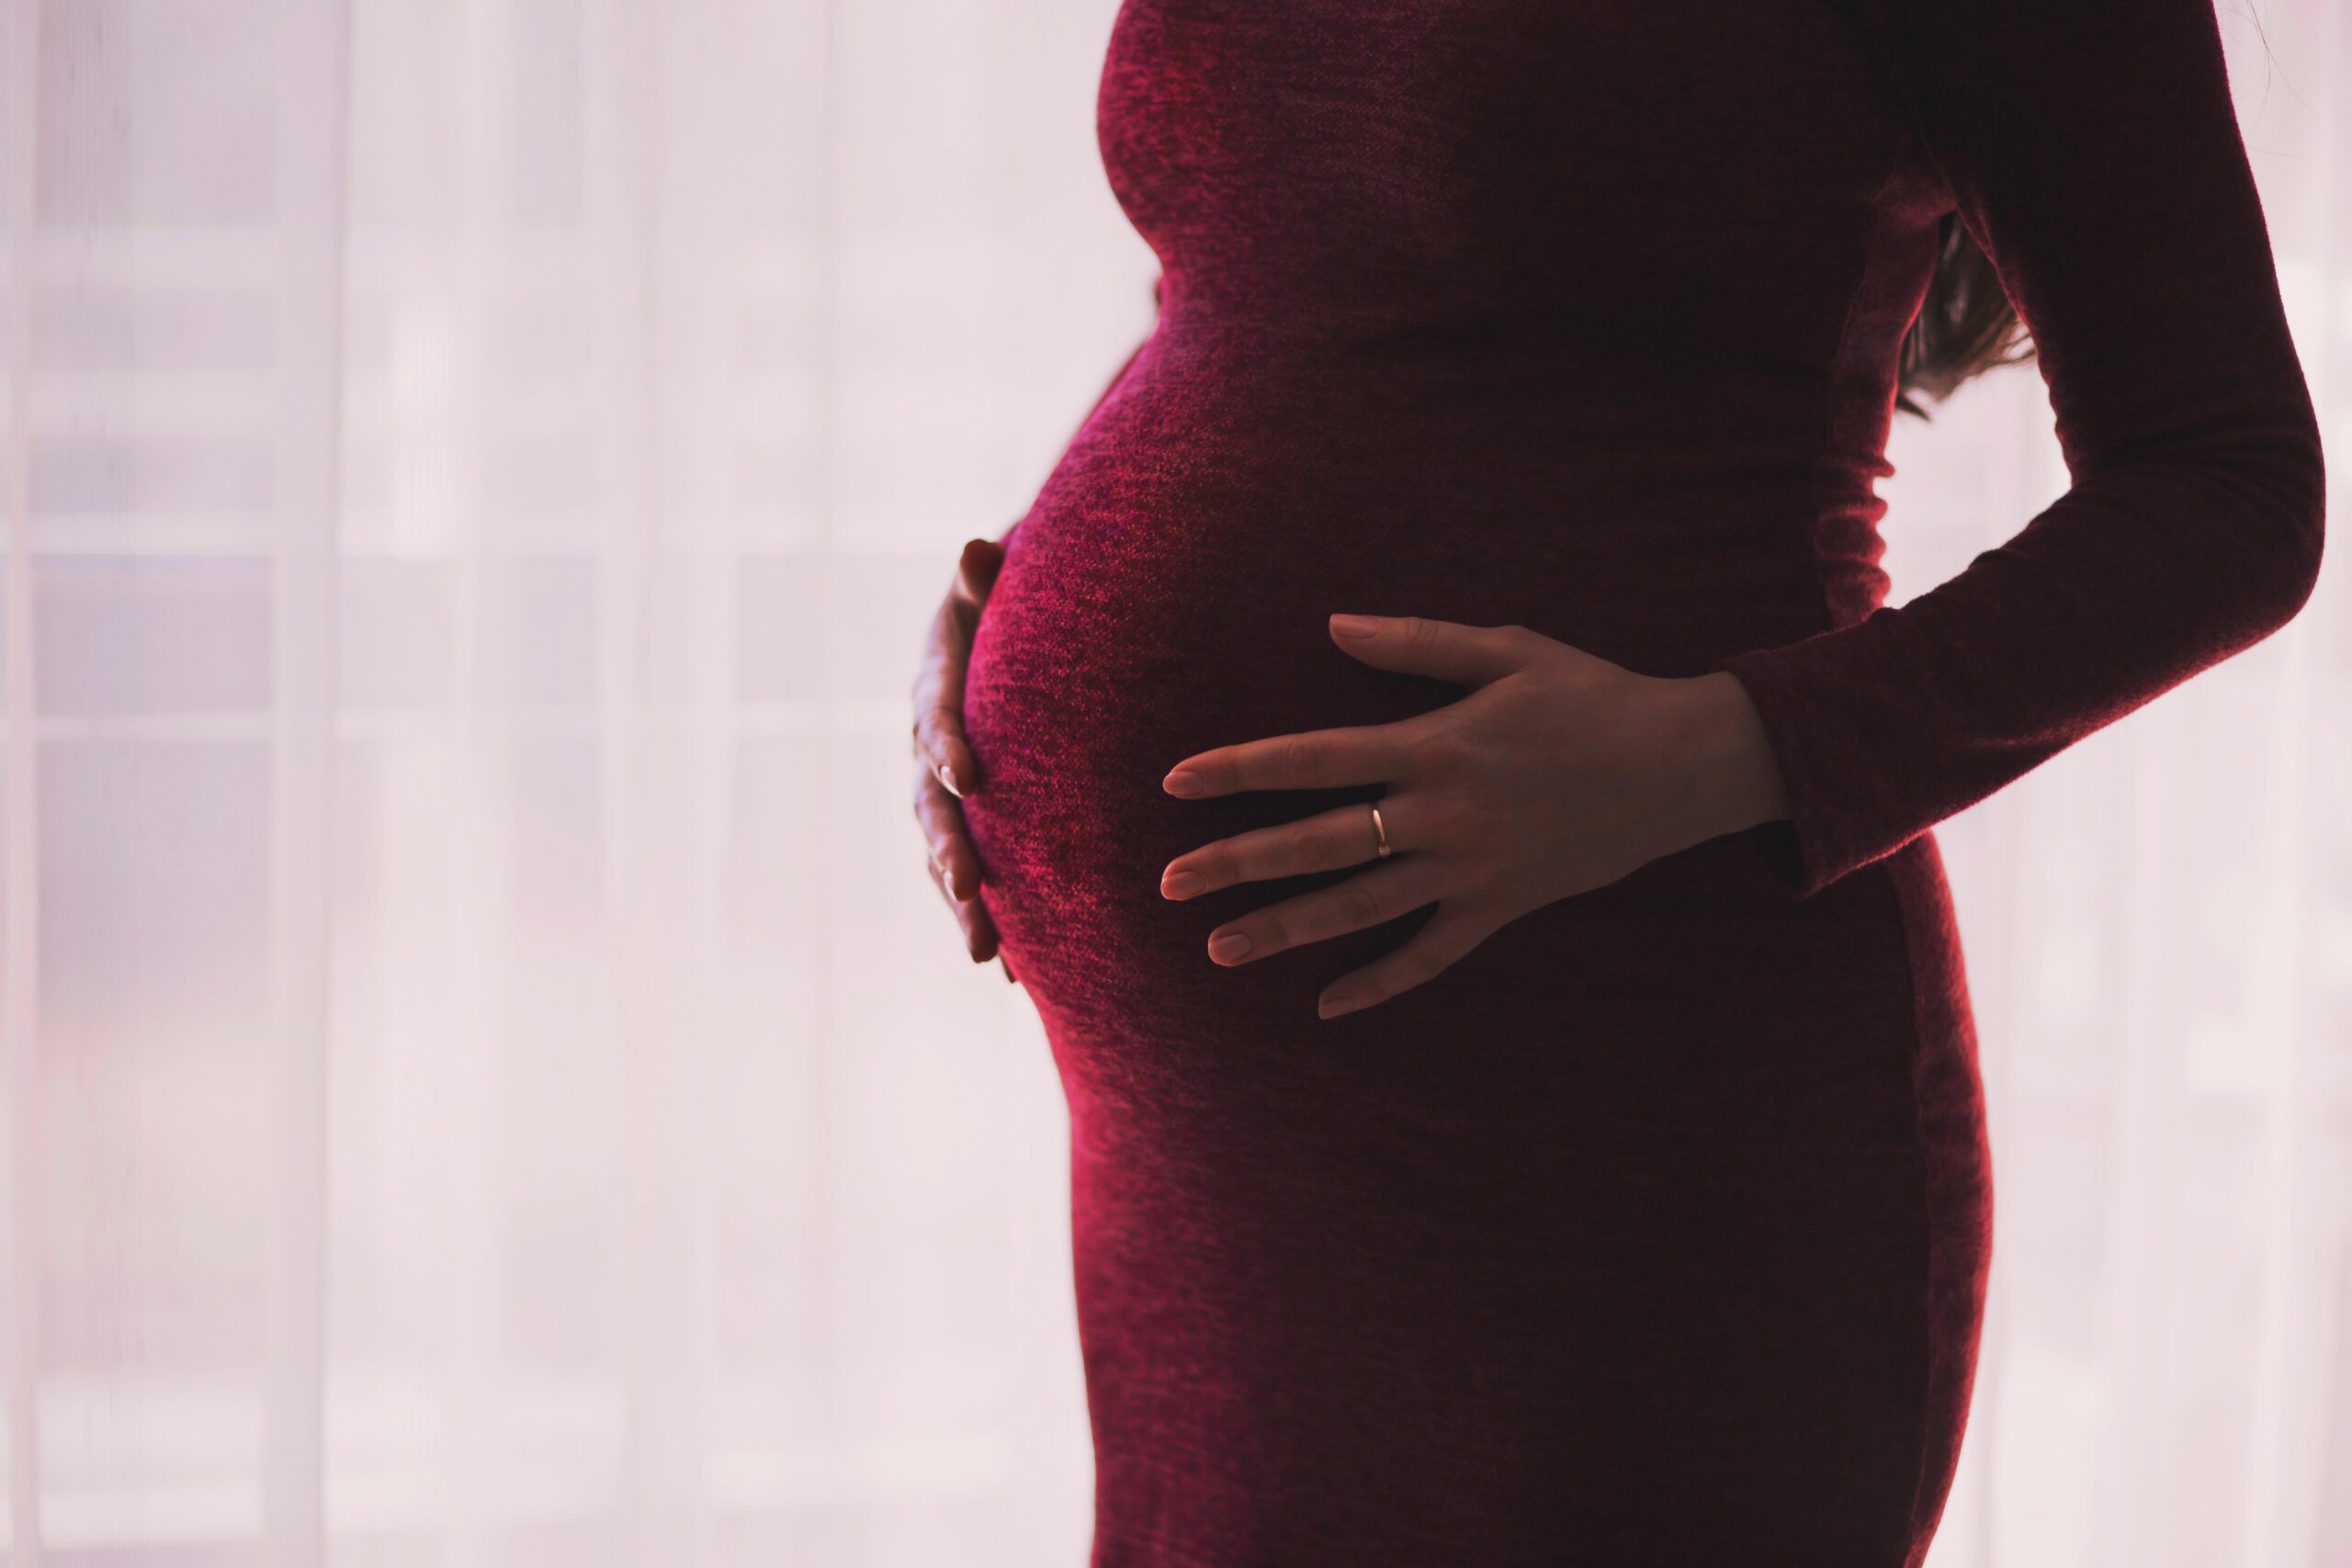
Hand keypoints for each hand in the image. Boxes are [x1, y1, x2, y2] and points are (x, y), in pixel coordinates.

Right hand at [911, 536, 1018, 982]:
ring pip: (944, 854)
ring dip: (963, 905)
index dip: (944, 744)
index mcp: (935, 685)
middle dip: (949, 850)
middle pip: (930, 805)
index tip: (967, 776)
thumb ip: (987, 576)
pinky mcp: (972, 822)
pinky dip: (993, 920)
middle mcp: (929, 747)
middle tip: (969, 890)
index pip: (934, 715)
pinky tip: (1017, 974)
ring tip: (987, 954)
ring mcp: (945, 792)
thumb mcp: (999, 580)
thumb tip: (976, 547)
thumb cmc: (1012, 601)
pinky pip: (975, 877)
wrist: (1014, 632)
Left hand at [1158, 613, 1790, 1018]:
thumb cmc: (1593, 695)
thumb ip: (1414, 644)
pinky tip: (1329, 1006)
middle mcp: (1441, 814)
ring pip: (1360, 908)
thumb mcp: (1507, 649)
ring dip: (1287, 930)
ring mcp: (1471, 869)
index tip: (1176, 783)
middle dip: (1237, 862)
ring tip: (1220, 948)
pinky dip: (1381, 983)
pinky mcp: (1503, 907)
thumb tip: (1332, 625)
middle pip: (1318, 844)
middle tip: (1168, 883)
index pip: (1311, 759)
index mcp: (1433, 745)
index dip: (1240, 770)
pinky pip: (1432, 956)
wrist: (1684, 764)